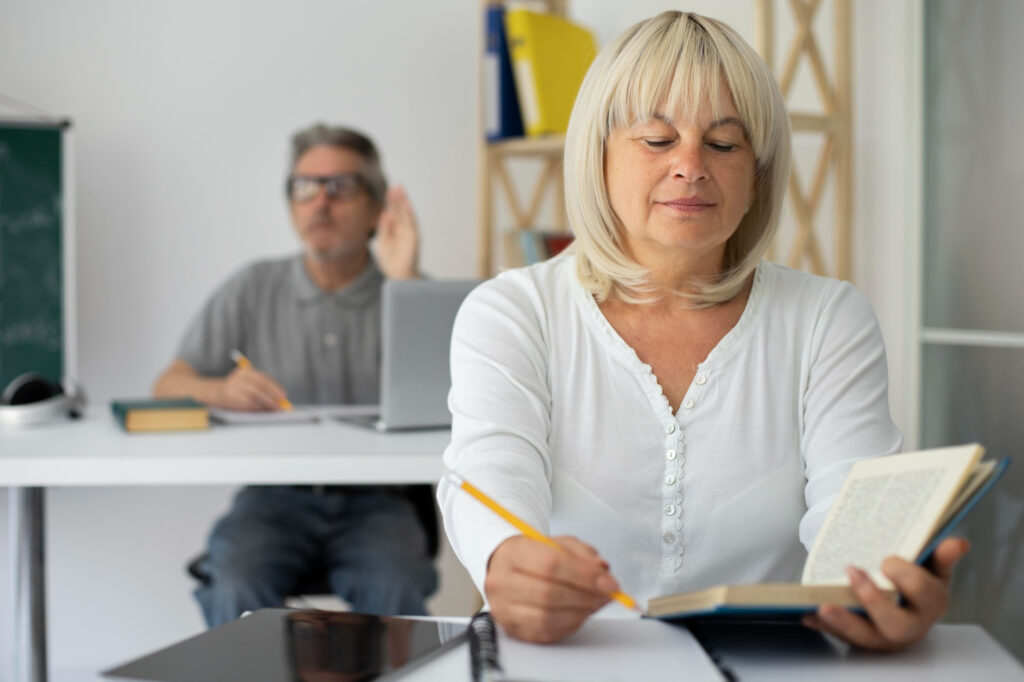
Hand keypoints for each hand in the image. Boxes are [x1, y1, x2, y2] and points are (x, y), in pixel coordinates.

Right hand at [213, 366, 289, 410]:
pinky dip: (257, 408)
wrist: (210, 390)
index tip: (283, 394)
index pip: (263, 378)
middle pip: (260, 387)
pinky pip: (247, 404)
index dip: (274, 387)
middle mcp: (239, 378)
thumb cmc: (233, 388)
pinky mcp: (230, 398)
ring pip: (255, 396)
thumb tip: (278, 398)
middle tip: (282, 404)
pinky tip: (263, 411)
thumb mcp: (245, 382)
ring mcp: (233, 388)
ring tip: (275, 409)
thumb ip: (259, 387)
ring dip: (267, 403)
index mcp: (244, 372)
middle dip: (273, 397)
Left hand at [374, 185, 419, 278]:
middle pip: (400, 211)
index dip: (391, 202)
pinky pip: (412, 224)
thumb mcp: (383, 242)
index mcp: (395, 230)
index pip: (393, 212)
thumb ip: (384, 228)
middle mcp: (403, 230)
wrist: (398, 276)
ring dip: (404, 202)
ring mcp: (409, 233)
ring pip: (406, 214)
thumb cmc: (391, 261)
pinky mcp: (414, 238)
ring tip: (402, 190)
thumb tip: (385, 213)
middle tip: (397, 185)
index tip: (390, 189)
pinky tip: (407, 204)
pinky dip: (410, 214)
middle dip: (398, 198)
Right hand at [484, 534, 616, 643]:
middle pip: (549, 593)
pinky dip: (570, 624)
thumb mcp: (558, 543)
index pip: (550, 564)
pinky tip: (580, 613)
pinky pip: (546, 633)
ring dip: (580, 612)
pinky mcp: (512, 629)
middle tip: (607, 594)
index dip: (584, 575)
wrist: (506, 568)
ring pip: (547, 617)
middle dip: (586, 596)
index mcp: (513, 553)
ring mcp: (504, 608)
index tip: (609, 582)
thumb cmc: (533, 556)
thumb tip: (601, 571)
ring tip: (595, 602)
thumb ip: (582, 553)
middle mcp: (502, 582)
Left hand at [803, 537, 969, 650]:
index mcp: (931, 604)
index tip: (888, 560)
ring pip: (865, 637)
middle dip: (873, 599)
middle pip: (896, 623)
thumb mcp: (931, 567)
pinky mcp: (861, 641)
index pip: (924, 592)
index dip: (906, 576)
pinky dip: (823, 626)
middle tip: (852, 571)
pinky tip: (807, 613)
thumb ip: (940, 555)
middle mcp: (910, 626)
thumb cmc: (917, 583)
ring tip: (823, 605)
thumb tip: (957, 543)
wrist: (904, 605)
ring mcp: (884, 637)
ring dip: (843, 621)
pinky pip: (840, 637)